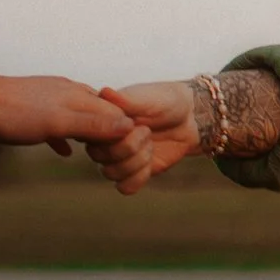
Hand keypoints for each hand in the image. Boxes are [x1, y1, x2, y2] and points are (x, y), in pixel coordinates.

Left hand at [0, 75, 134, 156]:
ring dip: (88, 135)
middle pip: (99, 114)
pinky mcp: (33, 107)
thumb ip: (93, 125)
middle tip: (116, 157)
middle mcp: (68, 93)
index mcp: (79, 95)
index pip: (115, 112)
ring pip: (78, 118)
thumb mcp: (58, 123)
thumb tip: (129, 127)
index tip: (132, 153)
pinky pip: (57, 123)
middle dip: (109, 134)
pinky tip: (63, 149)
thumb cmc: (15, 114)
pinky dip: (64, 136)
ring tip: (95, 154)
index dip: (126, 132)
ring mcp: (50, 99)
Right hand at [87, 81, 202, 194]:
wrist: (188, 118)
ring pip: (111, 174)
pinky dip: (139, 177)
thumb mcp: (146, 98)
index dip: (115, 135)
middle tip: (147, 131)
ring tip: (150, 144)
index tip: (134, 123)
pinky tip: (151, 162)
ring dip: (138, 160)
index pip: (91, 137)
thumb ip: (125, 100)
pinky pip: (124, 187)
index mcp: (101, 121)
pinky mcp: (131, 172)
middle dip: (130, 146)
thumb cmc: (165, 101)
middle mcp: (103, 140)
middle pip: (101, 158)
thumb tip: (104, 92)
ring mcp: (116, 158)